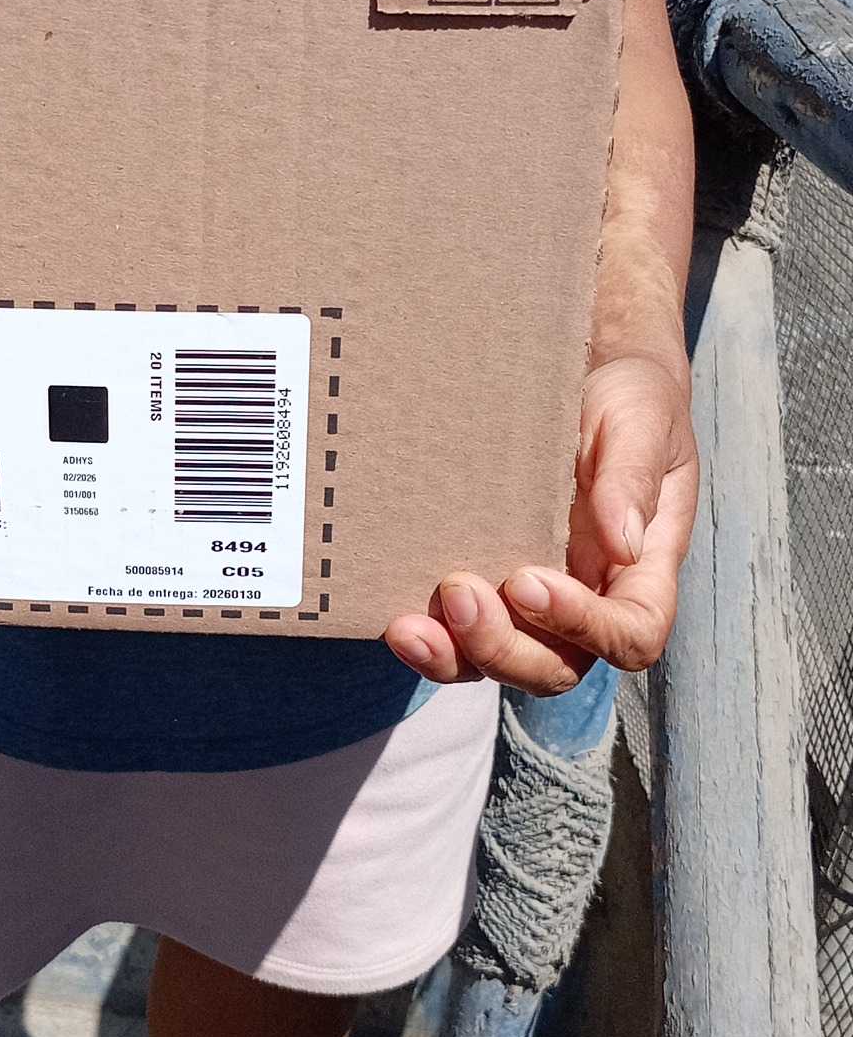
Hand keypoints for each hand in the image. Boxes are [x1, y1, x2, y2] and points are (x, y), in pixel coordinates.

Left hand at [386, 354, 697, 694]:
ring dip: (454, 655)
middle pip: (556, 666)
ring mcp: (532, 602)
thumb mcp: (641, 421)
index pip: (630, 634)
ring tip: (409, 626)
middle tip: (459, 591)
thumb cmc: (626, 397)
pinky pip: (458, 634)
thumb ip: (632, 478)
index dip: (584, 628)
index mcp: (640, 572)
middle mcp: (587, 599)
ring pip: (499, 662)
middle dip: (503, 646)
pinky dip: (430, 637)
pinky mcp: (484, 584)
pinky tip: (395, 617)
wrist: (583, 369)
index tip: (530, 581)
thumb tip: (625, 545)